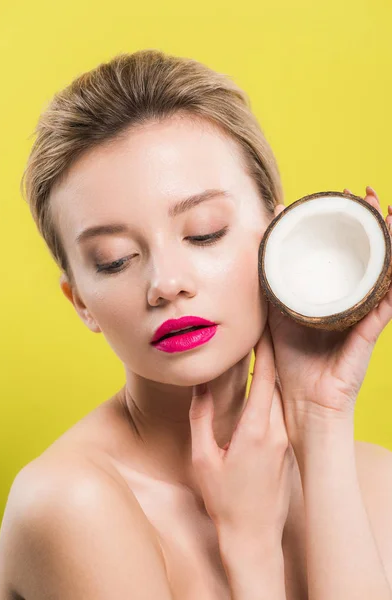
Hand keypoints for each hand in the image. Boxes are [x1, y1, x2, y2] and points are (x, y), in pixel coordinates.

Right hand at [188, 324, 293, 541]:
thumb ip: (201, 418)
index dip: (265, 349)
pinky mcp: (287, 450)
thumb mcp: (203, 458)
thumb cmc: (224, 500)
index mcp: (256, 430)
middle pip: (276, 382)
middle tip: (258, 330)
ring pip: (279, 398)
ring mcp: (285, 441)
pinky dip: (270, 397)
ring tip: (257, 354)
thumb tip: (199, 386)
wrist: (254, 537)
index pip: (266, 377)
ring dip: (269, 376)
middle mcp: (277, 431)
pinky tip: (259, 391)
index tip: (261, 326)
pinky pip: (279, 414)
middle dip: (267, 355)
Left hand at [267, 187, 391, 425]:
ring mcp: (362, 314)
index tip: (329, 196)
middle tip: (361, 193)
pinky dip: (391, 278)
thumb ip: (269, 293)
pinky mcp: (369, 332)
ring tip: (383, 211)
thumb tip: (256, 259)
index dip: (334, 224)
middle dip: (364, 221)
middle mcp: (348, 300)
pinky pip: (385, 302)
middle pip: (362, 253)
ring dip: (384, 239)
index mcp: (325, 296)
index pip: (335, 252)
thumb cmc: (290, 366)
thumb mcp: (275, 321)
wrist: (304, 405)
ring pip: (381, 269)